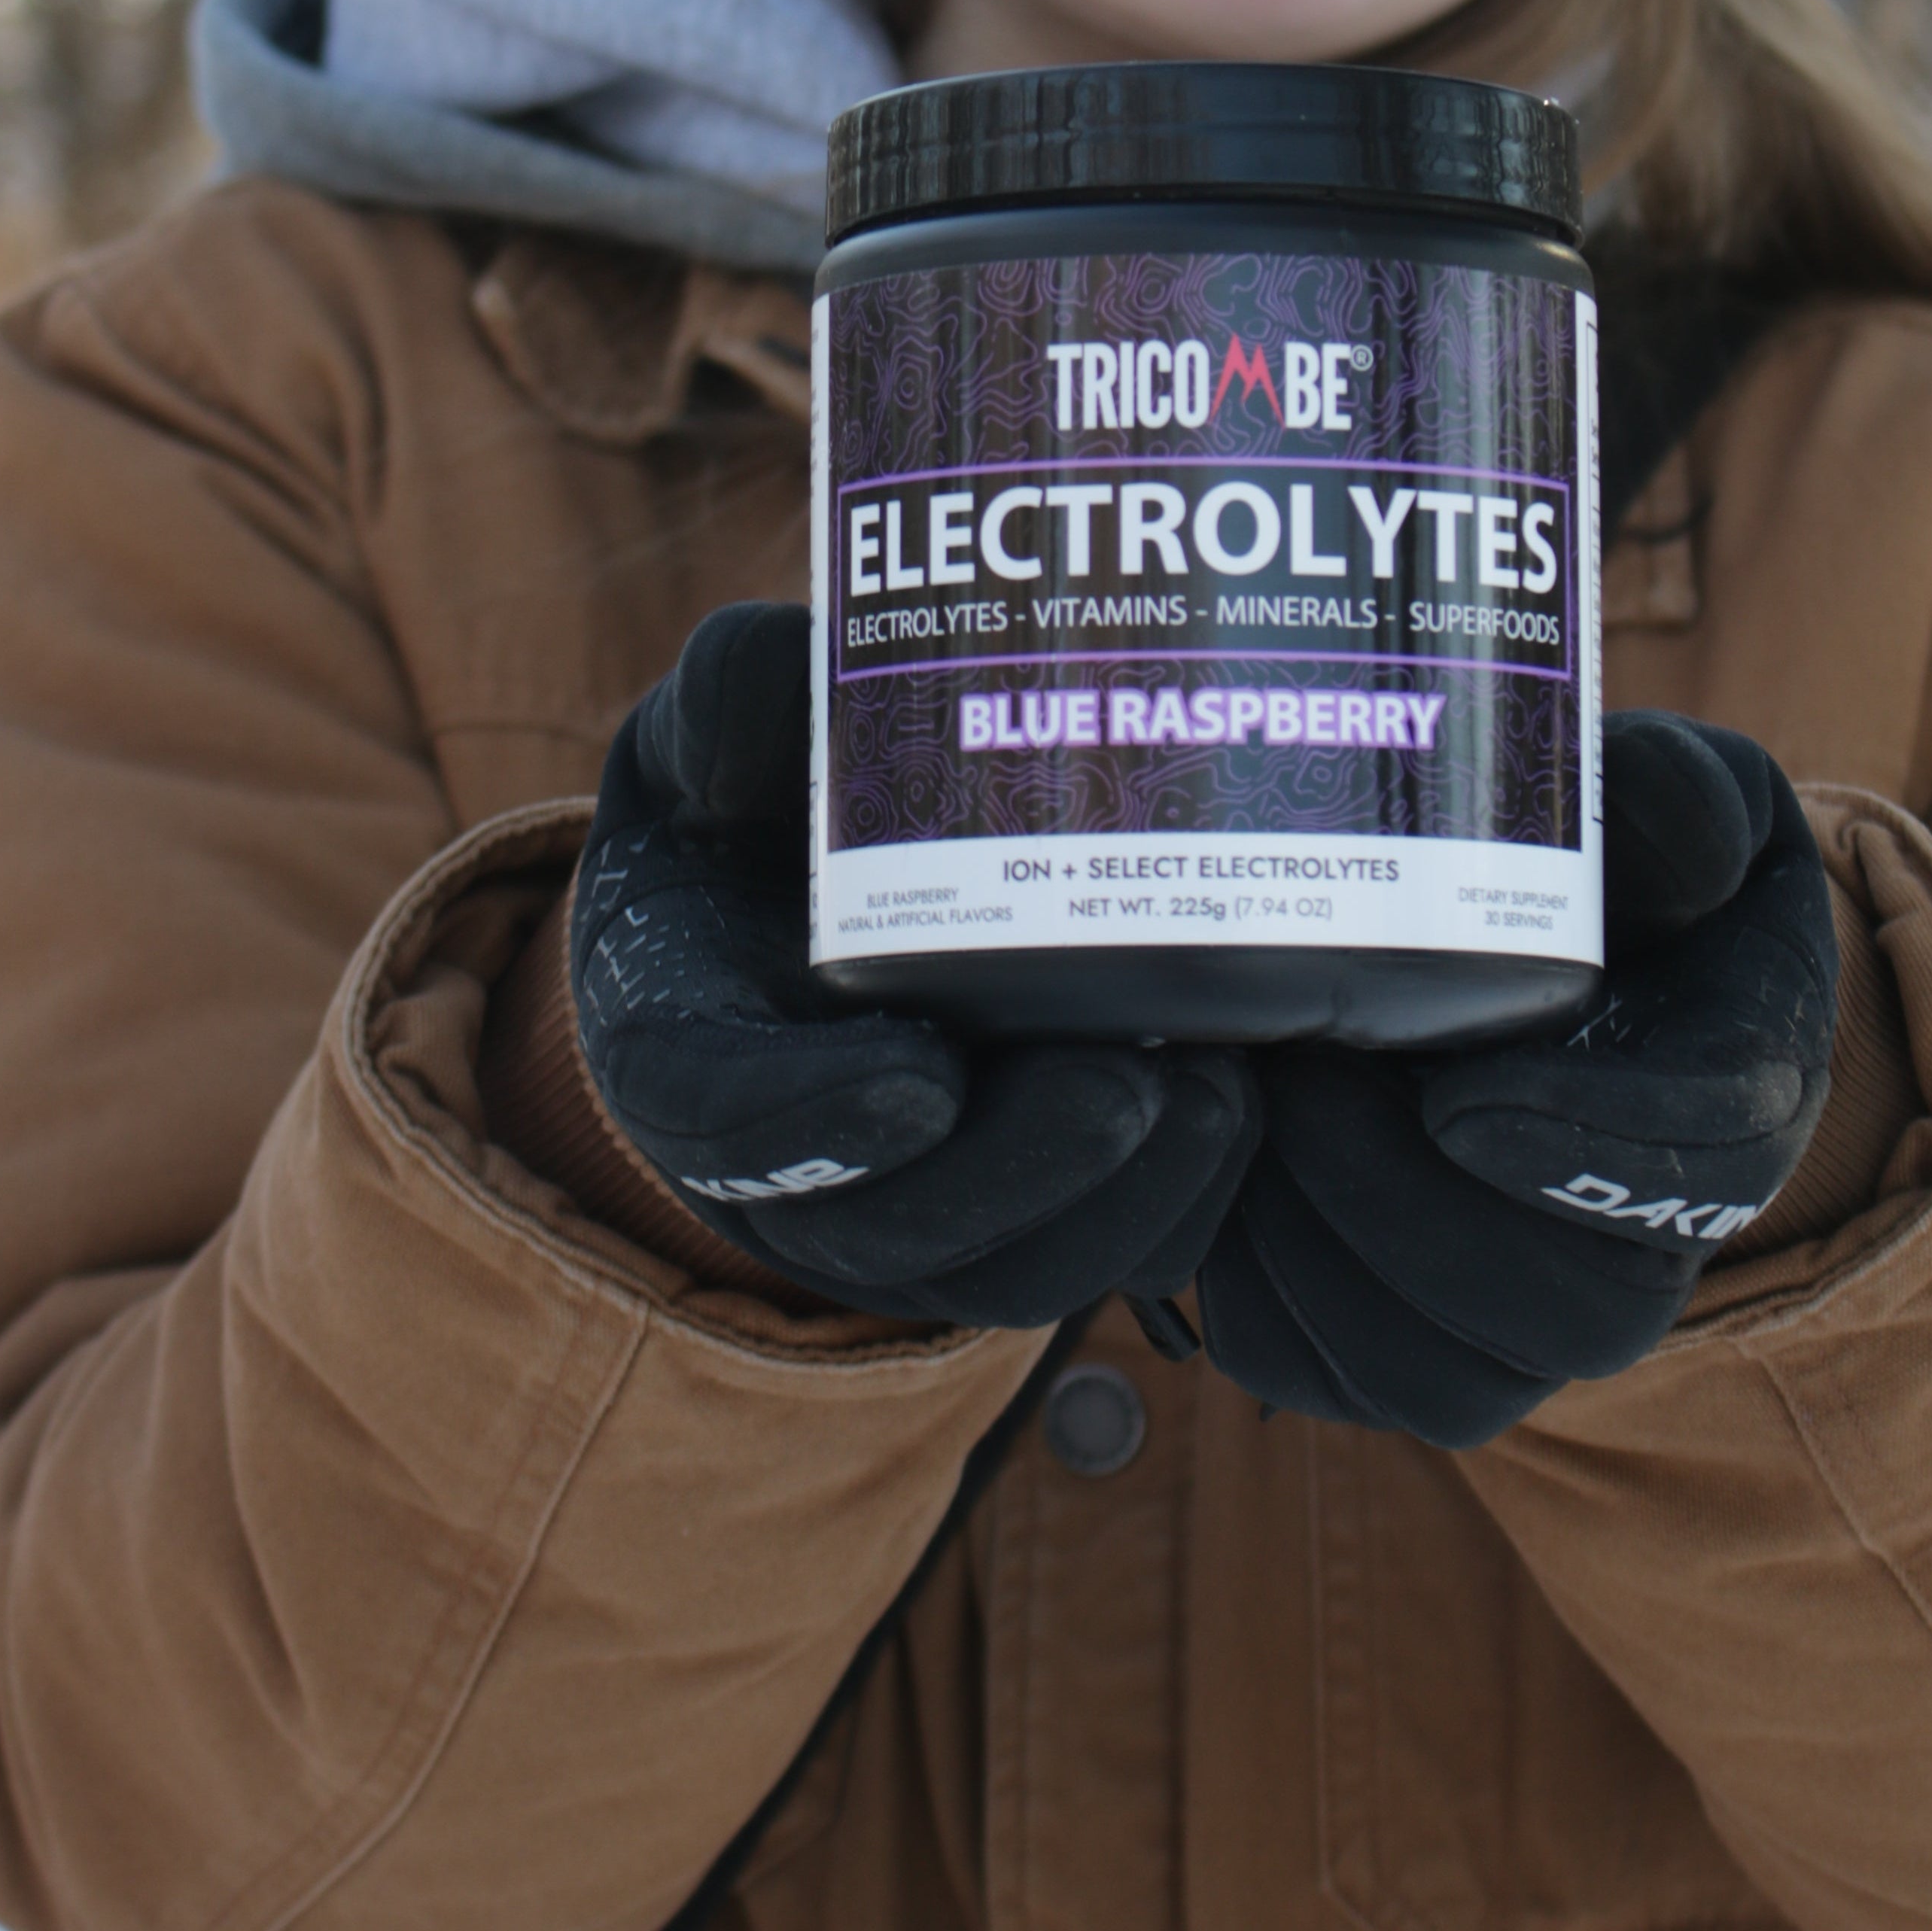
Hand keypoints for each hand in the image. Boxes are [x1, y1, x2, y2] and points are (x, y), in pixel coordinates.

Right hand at [568, 603, 1259, 1326]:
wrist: (783, 880)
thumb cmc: (746, 799)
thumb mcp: (714, 731)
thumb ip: (734, 696)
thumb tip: (779, 667)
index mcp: (676, 1041)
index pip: (715, 1112)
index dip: (812, 1116)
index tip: (920, 1077)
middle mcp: (786, 1158)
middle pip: (891, 1223)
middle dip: (1019, 1172)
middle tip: (1126, 1086)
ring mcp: (899, 1202)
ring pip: (1003, 1264)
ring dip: (1121, 1201)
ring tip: (1225, 1092)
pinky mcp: (1005, 1213)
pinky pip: (1080, 1252)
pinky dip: (1171, 1208)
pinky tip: (1255, 1114)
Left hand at [1194, 713, 1837, 1443]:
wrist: (1530, 952)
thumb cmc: (1604, 869)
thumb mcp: (1664, 803)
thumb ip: (1672, 803)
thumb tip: (1676, 818)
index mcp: (1741, 1099)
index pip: (1711, 1161)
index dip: (1589, 1143)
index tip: (1459, 1096)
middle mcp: (1649, 1243)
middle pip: (1574, 1311)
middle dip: (1418, 1210)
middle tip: (1308, 1080)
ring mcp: (1529, 1315)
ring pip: (1445, 1377)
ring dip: (1326, 1250)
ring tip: (1254, 1106)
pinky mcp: (1405, 1340)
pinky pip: (1328, 1370)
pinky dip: (1256, 1283)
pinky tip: (1216, 1162)